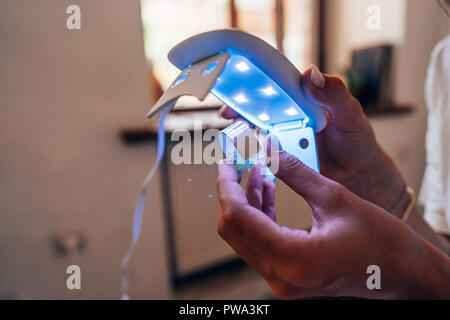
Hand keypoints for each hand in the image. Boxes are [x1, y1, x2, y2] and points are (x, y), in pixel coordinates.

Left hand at [216, 157, 449, 298]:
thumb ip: (294, 171)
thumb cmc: (379, 239)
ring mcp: (282, 279)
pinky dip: (258, 214)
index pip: (237, 218)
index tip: (227, 162)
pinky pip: (259, 241)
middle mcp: (281, 276)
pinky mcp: (286, 274)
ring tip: (259, 170)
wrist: (400, 271)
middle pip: (233, 229)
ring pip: (244, 235)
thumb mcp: (335, 197)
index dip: (226, 186)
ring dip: (246, 201)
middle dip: (231, 192)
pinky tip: (267, 189)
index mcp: (293, 258)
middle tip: (238, 163)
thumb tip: (267, 147)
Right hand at [219, 65, 405, 211]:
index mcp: (304, 99)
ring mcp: (285, 138)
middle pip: (260, 109)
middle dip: (241, 110)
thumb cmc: (357, 140)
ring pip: (258, 132)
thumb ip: (334, 94)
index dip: (255, 86)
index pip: (275, 87)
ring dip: (244, 135)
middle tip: (228, 116)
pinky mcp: (284, 158)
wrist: (358, 174)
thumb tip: (311, 75)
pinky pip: (265, 154)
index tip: (240, 90)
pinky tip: (247, 158)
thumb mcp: (350, 113)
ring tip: (235, 139)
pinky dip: (254, 155)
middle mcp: (290, 117)